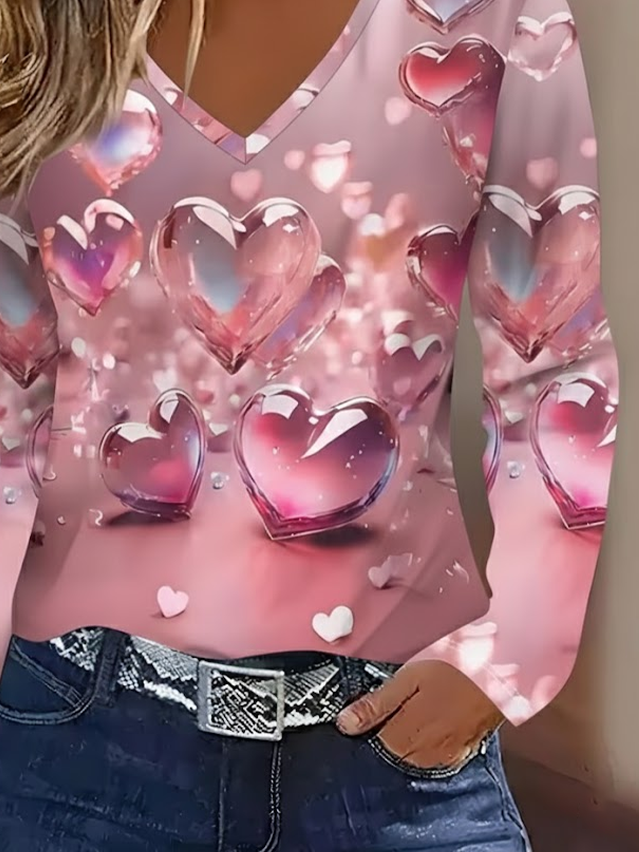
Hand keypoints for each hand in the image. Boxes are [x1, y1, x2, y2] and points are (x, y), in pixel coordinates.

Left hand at [336, 660, 503, 769]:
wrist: (503, 671)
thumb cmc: (454, 668)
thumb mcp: (409, 678)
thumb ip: (376, 705)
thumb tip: (344, 724)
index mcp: (407, 737)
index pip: (372, 745)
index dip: (366, 727)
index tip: (363, 713)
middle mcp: (426, 755)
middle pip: (393, 752)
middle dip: (386, 733)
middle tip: (392, 705)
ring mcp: (446, 756)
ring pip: (414, 756)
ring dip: (408, 738)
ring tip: (414, 709)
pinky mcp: (463, 752)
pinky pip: (436, 755)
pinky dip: (429, 742)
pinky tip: (431, 720)